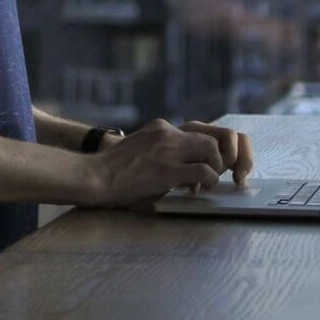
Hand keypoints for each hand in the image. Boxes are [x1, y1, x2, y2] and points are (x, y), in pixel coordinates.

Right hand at [81, 118, 254, 206]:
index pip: (201, 128)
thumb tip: (187, 168)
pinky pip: (204, 172)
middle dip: (225, 157)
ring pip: (212, 150)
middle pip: (214, 136)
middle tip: (222, 175)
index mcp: (161, 128)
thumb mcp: (141, 149)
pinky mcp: (167, 170)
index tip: (218, 162)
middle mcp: (167, 133)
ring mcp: (167, 150)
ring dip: (216, 168)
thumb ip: (162, 151)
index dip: (216, 145)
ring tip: (208, 184)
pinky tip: (198, 191)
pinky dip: (208, 182)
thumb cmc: (114, 171)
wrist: (94, 177)